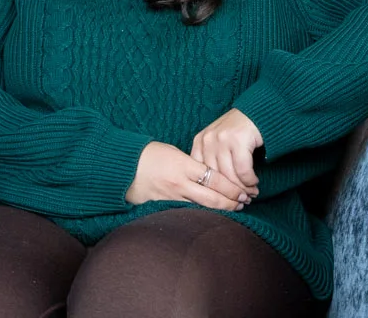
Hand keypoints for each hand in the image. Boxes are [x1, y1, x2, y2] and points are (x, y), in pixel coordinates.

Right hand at [124, 141, 248, 210]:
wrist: (122, 166)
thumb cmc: (149, 154)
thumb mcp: (174, 152)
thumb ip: (192, 163)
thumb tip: (209, 171)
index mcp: (183, 165)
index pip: (215, 178)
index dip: (232, 187)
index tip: (244, 190)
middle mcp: (179, 184)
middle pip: (212, 197)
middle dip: (231, 201)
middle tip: (245, 202)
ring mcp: (171, 197)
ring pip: (201, 208)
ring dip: (220, 210)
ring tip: (235, 210)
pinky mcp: (163, 207)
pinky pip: (186, 212)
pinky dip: (201, 214)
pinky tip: (211, 217)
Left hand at [191, 109, 262, 203]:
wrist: (258, 112)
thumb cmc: (239, 132)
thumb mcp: (218, 144)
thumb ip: (212, 161)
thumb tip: (213, 192)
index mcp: (199, 142)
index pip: (201, 174)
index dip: (213, 190)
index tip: (223, 201)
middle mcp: (208, 140)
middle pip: (215, 177)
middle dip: (229, 193)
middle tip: (240, 202)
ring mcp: (222, 139)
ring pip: (229, 176)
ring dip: (242, 189)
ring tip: (250, 195)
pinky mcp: (238, 140)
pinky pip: (243, 170)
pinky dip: (249, 180)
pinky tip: (254, 183)